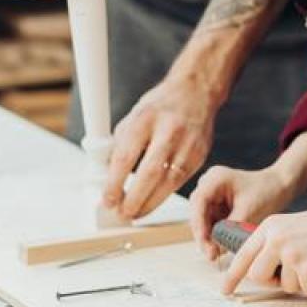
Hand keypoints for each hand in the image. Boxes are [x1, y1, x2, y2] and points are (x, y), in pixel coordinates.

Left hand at [102, 77, 219, 219]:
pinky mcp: (200, 156)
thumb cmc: (161, 106)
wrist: (196, 92)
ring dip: (149, 204)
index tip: (107, 199)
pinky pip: (180, 182)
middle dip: (134, 199)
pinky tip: (153, 202)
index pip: (125, 156)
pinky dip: (164, 195)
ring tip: (135, 213)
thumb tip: (108, 173)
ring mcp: (187, 145)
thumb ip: (122, 143)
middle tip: (121, 213)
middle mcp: (168, 131)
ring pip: (168, 183)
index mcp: (145, 119)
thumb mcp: (134, 115)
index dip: (114, 182)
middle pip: (149, 173)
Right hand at [190, 165, 294, 261]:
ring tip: (216, 254)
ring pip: (203, 220)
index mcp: (215, 179)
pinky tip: (220, 247)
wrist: (279, 186)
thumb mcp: (249, 211)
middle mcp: (209, 184)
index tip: (204, 244)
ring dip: (209, 237)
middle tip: (211, 255)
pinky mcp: (216, 204)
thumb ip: (231, 229)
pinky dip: (215, 234)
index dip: (199, 225)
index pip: (199, 202)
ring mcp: (212, 194)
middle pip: (197, 212)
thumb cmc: (267, 192)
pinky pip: (211, 222)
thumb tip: (216, 249)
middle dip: (203, 234)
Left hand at [221, 182, 306, 296]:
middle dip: (272, 282)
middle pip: (258, 275)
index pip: (243, 254)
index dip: (232, 275)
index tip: (225, 289)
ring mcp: (290, 254)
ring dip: (301, 282)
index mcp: (270, 227)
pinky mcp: (306, 269)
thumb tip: (261, 272)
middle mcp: (275, 239)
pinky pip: (306, 290)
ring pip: (284, 286)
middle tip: (291, 276)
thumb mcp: (292, 227)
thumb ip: (274, 245)